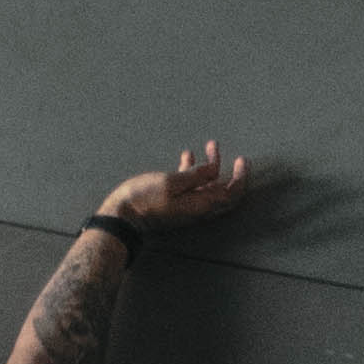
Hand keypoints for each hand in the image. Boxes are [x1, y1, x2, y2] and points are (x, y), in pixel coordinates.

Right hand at [96, 141, 247, 233]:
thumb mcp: (172, 182)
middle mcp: (198, 208)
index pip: (232, 194)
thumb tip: (214, 170)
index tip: (241, 160)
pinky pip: (190, 186)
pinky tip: (187, 156)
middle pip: (222, 190)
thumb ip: (196, 175)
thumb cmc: (144, 199)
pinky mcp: (174, 203)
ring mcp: (186, 206)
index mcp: (202, 205)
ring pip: (206, 185)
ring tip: (207, 146)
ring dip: (209, 166)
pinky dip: (192, 171)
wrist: (121, 217)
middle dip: (227, 169)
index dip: (241, 177)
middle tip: (228, 153)